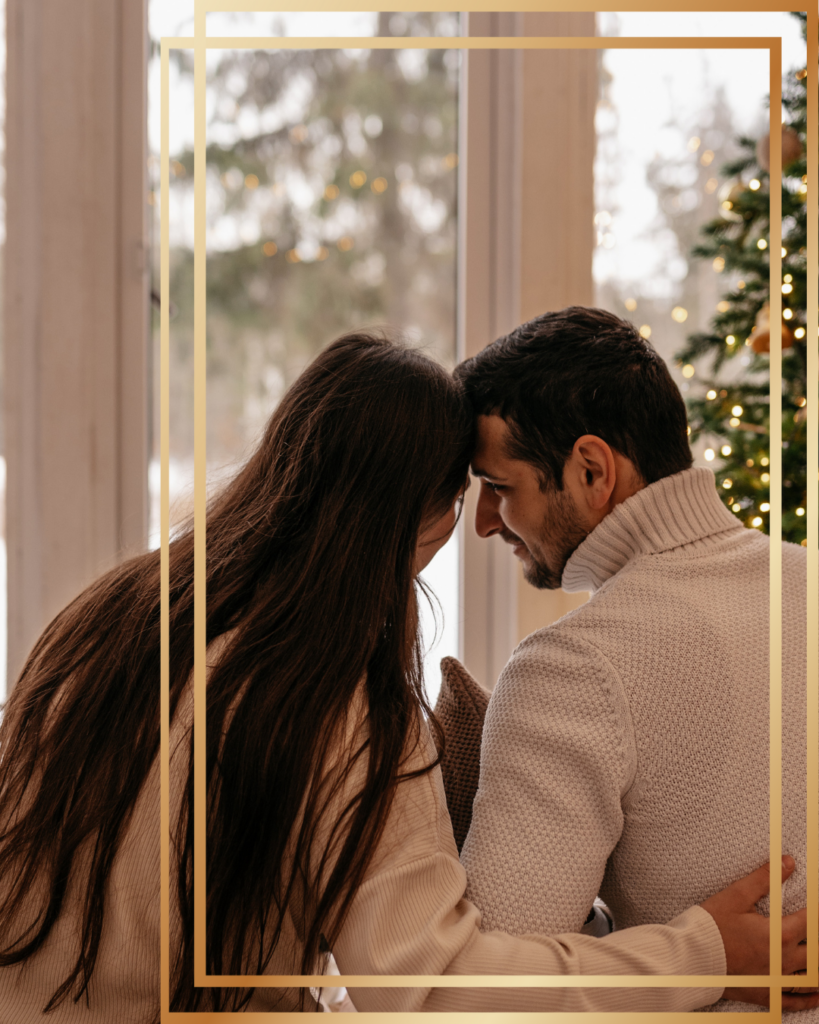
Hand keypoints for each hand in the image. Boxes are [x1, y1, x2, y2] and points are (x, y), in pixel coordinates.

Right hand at [700, 856, 818, 1010]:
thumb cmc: (712, 925)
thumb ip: (765, 878)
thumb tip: (788, 862)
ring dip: (816, 966)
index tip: (816, 903)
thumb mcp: (736, 896)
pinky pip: (793, 1001)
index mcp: (779, 934)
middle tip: (814, 929)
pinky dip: (808, 998)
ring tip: (815, 954)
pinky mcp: (765, 994)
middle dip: (817, 938)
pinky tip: (816, 994)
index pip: (811, 920)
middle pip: (816, 951)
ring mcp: (775, 980)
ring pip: (810, 977)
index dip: (817, 910)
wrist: (691, 957)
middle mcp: (783, 960)